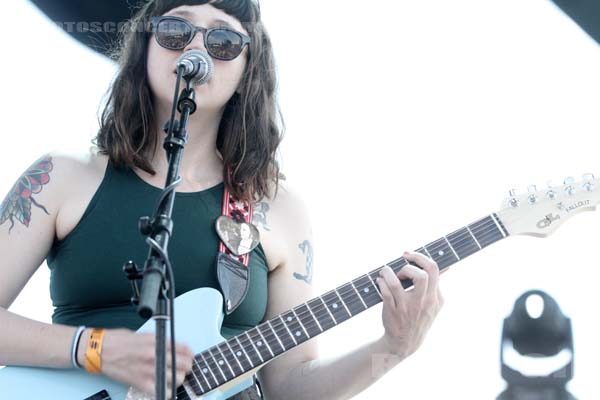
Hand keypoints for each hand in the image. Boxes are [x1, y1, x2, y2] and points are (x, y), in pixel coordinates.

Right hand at [77, 328, 194, 397]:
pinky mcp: (140, 382)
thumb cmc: (119, 341)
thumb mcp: (144, 335)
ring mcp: (149, 369)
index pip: (184, 349)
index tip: (189, 357)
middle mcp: (156, 355)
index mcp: (157, 342)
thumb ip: (160, 342)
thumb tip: (173, 348)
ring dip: (178, 379)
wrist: (100, 350)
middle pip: (184, 364)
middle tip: (183, 368)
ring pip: (177, 378)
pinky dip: (166, 392)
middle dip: (187, 367)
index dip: (190, 354)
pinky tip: (164, 388)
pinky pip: (161, 391)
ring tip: (173, 377)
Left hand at [377, 251, 443, 358]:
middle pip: (421, 276)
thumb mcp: (434, 304)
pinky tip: (380, 281)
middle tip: (401, 269)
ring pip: (396, 284)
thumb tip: (447, 267)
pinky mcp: (393, 311)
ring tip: (385, 272)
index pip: (433, 270)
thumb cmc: (419, 317)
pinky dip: (381, 282)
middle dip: (408, 266)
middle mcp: (422, 302)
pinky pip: (385, 292)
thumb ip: (437, 285)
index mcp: (435, 298)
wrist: (405, 343)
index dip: (420, 257)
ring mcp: (406, 308)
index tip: (408, 255)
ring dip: (388, 273)